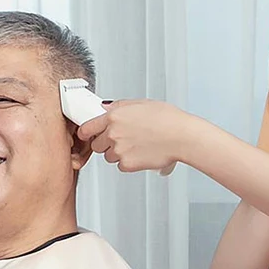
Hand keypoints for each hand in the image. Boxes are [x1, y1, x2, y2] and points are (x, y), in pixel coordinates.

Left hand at [77, 99, 192, 173]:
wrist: (182, 137)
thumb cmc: (168, 119)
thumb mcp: (141, 103)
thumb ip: (119, 106)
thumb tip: (106, 108)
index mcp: (114, 116)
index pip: (87, 128)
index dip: (86, 133)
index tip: (87, 135)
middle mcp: (113, 134)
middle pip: (97, 144)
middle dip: (106, 143)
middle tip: (121, 140)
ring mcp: (119, 150)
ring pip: (109, 156)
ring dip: (117, 153)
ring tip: (136, 146)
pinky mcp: (127, 164)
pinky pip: (121, 165)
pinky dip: (129, 162)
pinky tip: (141, 153)